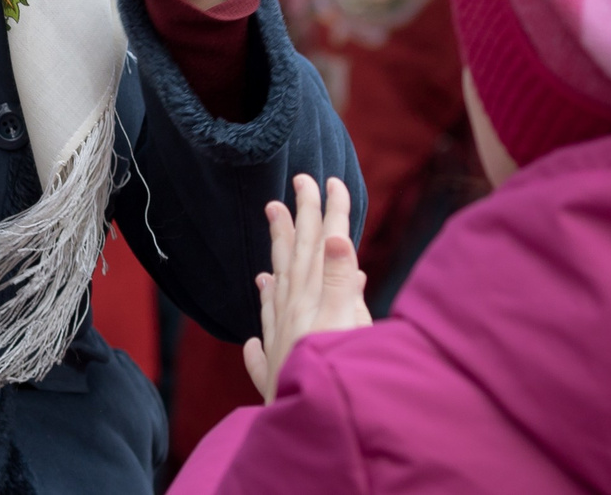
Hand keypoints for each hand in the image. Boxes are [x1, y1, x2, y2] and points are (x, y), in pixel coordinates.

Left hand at [243, 173, 368, 403]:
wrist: (304, 430)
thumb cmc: (332, 383)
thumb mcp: (348, 332)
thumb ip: (344, 288)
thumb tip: (341, 246)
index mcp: (317, 301)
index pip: (325, 246)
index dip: (330, 212)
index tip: (331, 182)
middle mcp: (295, 312)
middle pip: (299, 254)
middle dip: (303, 215)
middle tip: (300, 179)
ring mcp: (282, 336)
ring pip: (279, 279)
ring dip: (281, 246)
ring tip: (274, 213)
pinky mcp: (275, 363)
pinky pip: (267, 320)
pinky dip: (267, 299)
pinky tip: (263, 285)